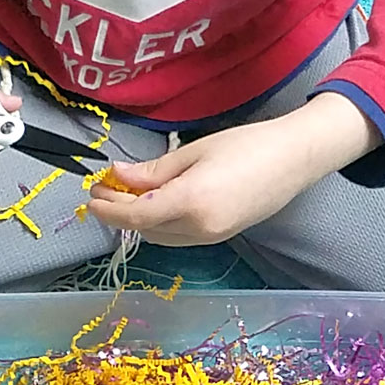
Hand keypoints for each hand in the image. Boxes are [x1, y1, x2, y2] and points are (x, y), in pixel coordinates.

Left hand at [88, 93, 382, 245]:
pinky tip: (154, 205)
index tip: (90, 196)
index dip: (109, 209)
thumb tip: (118, 175)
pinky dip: (159, 224)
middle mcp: (198, 229)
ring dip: (139, 221)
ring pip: (161, 237)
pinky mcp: (219, 238)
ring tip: (126, 195)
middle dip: (120, 213)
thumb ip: (153, 171)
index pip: (136, 216)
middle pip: (145, 230)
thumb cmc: (246, 145)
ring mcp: (210, 238)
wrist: (294, 160)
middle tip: (103, 190)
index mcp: (190, 203)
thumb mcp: (194, 152)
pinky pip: (178, 236)